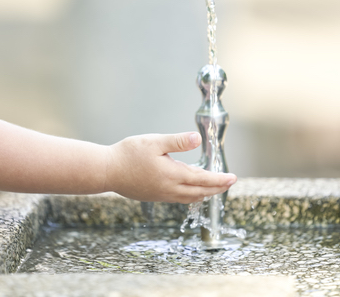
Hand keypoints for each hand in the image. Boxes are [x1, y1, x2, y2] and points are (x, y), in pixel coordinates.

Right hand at [107, 132, 236, 202]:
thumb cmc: (128, 154)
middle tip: (229, 183)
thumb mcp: (154, 142)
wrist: (106, 171)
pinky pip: (179, 199)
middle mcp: (170, 189)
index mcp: (173, 175)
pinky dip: (191, 196)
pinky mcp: (154, 196)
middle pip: (200, 192)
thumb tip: (197, 139)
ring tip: (214, 189)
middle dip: (217, 188)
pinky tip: (190, 191)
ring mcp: (162, 195)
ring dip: (205, 193)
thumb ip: (177, 141)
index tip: (232, 178)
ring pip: (190, 198)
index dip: (219, 179)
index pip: (203, 179)